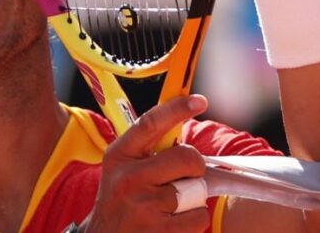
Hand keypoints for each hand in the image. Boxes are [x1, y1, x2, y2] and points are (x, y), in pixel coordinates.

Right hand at [81, 95, 209, 232]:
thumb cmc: (121, 200)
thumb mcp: (122, 169)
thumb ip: (148, 149)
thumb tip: (184, 122)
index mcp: (120, 155)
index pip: (151, 123)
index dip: (177, 109)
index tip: (199, 100)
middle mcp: (128, 178)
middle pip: (186, 157)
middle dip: (195, 166)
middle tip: (186, 175)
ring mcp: (142, 206)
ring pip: (196, 191)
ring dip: (192, 198)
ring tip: (170, 205)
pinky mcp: (157, 231)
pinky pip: (198, 217)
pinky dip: (194, 220)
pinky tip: (173, 223)